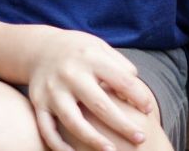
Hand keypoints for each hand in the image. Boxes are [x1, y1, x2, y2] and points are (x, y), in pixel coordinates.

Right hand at [27, 29, 153, 150]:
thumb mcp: (101, 48)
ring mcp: (53, 90)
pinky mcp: (38, 104)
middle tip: (141, 138)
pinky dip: (60, 147)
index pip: (121, 79)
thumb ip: (120, 68)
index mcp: (91, 57)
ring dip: (94, 140)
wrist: (41, 48)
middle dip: (122, 125)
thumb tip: (137, 94)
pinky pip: (48, 131)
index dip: (138, 96)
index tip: (149, 110)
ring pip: (74, 122)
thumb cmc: (81, 52)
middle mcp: (71, 74)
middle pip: (100, 105)